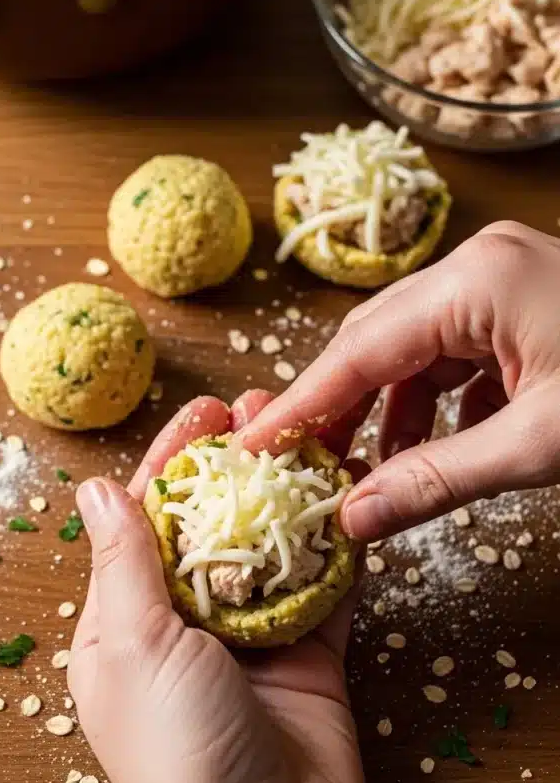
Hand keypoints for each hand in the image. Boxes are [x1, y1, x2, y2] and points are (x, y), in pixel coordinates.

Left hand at [68, 392, 365, 782]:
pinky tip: (346, 493)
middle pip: (214, 524)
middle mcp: (188, 623)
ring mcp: (252, 636)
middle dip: (236, 465)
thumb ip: (124, 564)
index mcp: (127, 623)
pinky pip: (325, 584)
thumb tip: (93, 490)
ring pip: (271, 545)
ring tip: (307, 433)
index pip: (148, 521)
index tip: (202, 413)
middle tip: (263, 409)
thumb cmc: (176, 750)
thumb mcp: (132, 646)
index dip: (174, 462)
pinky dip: (336, 542)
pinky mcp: (310, 651)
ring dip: (287, 491)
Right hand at [239, 222, 559, 541]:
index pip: (359, 348)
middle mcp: (479, 264)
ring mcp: (501, 278)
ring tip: (375, 470)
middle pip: (378, 339)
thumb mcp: (541, 444)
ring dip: (393, 409)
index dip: (302, 403)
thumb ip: (441, 480)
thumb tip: (355, 518)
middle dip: (341, 406)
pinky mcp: (521, 302)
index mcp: (477, 281)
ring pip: (416, 347)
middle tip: (306, 466)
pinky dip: (440, 400)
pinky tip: (441, 445)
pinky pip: (457, 350)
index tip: (252, 444)